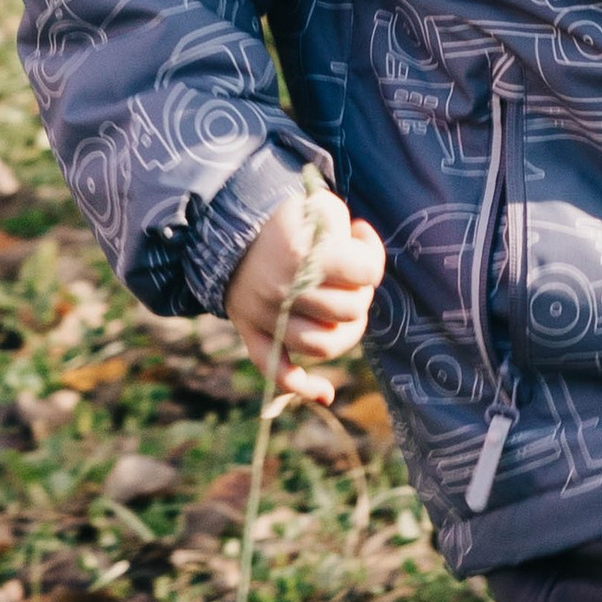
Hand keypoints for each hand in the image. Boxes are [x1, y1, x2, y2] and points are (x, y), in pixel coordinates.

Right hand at [223, 181, 386, 404]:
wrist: (228, 224)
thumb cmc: (286, 217)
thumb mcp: (320, 208)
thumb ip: (350, 235)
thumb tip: (367, 269)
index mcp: (304, 254)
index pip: (367, 271)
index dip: (372, 253)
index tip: (359, 237)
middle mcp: (284, 289)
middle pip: (350, 311)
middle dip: (360, 294)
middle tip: (349, 278)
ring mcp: (265, 315)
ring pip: (323, 346)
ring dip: (345, 333)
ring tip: (343, 314)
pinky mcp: (251, 331)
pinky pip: (276, 370)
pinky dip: (302, 387)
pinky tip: (325, 393)